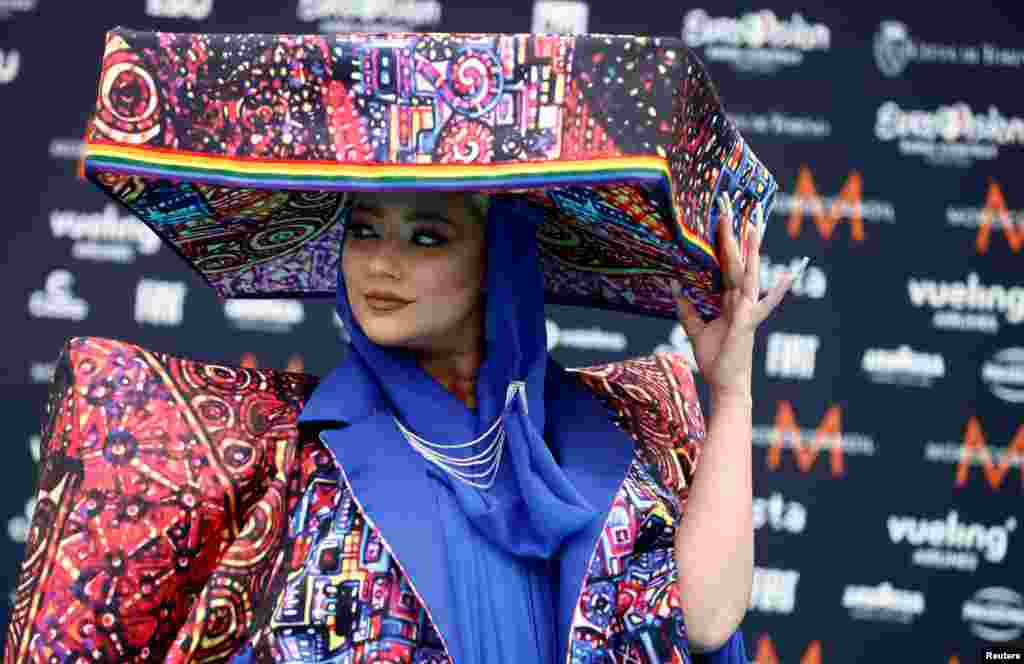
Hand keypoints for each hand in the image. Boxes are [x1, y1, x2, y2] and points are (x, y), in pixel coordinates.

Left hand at [671, 193, 807, 399]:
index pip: (725, 263)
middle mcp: (742, 300)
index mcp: (729, 299)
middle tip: (732, 204)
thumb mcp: (694, 329)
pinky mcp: (749, 322)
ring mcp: (748, 309)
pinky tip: (787, 276)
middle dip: (735, 233)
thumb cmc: (715, 359)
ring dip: (752, 249)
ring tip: (754, 224)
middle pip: (738, 260)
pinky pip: (762, 303)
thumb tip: (674, 286)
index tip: (721, 215)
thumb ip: (687, 308)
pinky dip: (776, 290)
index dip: (723, 241)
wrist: (725, 384)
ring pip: (750, 273)